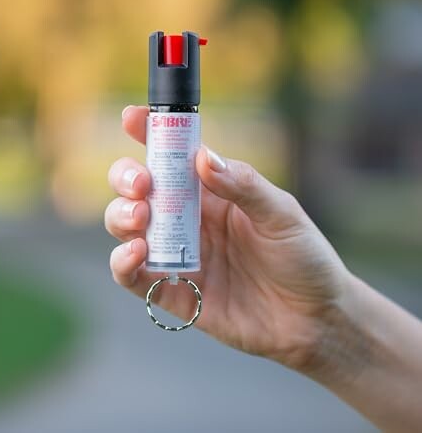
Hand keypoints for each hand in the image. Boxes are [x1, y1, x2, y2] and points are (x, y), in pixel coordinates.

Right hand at [105, 105, 351, 369]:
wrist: (315, 318)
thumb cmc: (303, 257)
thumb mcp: (281, 213)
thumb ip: (243, 185)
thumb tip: (202, 157)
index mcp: (213, 192)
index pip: (173, 156)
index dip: (149, 133)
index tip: (132, 118)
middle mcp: (189, 220)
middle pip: (139, 189)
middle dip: (127, 177)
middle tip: (141, 184)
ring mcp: (178, 254)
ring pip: (127, 227)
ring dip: (121, 216)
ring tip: (140, 218)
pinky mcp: (173, 292)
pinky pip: (134, 276)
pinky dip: (123, 263)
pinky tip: (136, 253)